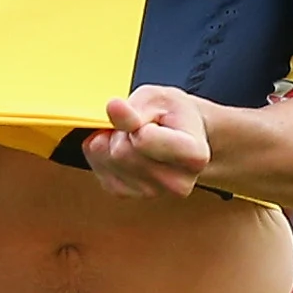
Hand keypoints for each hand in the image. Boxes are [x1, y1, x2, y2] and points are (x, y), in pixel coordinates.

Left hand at [81, 85, 210, 197]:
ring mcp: (151, 193)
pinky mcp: (126, 194)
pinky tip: (122, 146)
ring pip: (108, 161)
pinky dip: (103, 153)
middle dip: (121, 131)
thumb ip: (137, 105)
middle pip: (122, 152)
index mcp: (194, 156)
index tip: (149, 120)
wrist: (183, 136)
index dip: (137, 122)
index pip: (144, 140)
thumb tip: (113, 108)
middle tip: (138, 125)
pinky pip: (99, 168)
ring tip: (132, 135)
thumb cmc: (174, 114)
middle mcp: (177, 182)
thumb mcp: (160, 98)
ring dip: (111, 141)